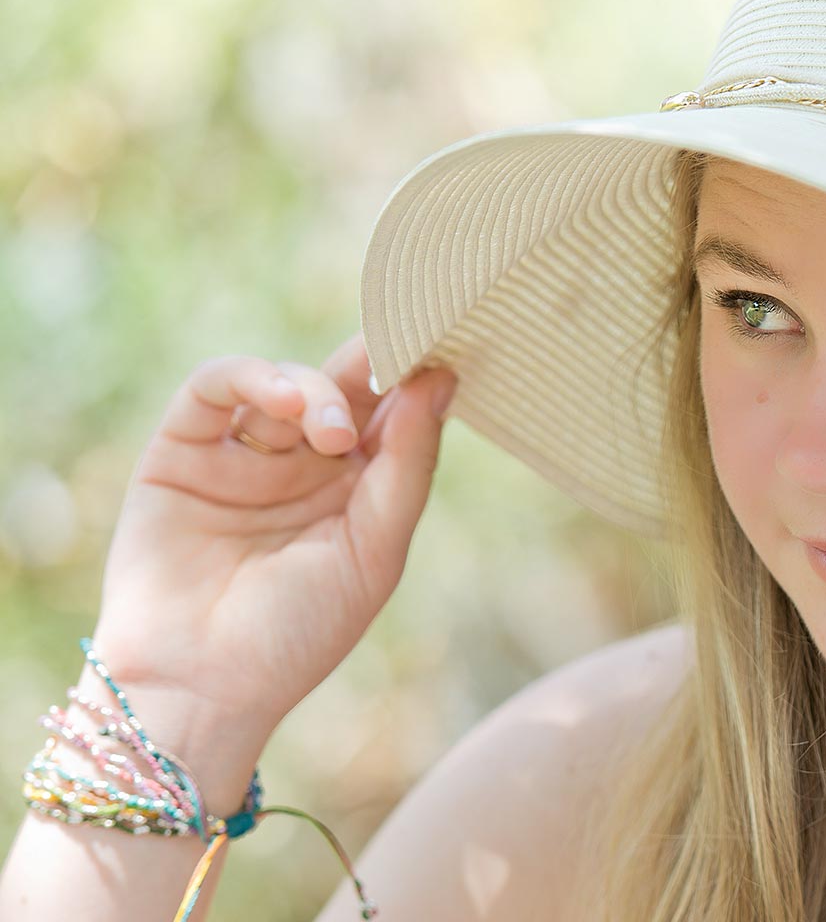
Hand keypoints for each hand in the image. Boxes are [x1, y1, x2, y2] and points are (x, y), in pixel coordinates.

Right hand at [85, 331, 457, 743]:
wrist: (199, 687)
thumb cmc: (297, 633)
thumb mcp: (375, 551)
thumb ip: (407, 466)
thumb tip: (440, 378)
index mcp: (358, 487)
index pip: (393, 412)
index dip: (415, 375)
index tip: (441, 342)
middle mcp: (303, 464)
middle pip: (343, 386)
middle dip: (369, 366)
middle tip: (391, 364)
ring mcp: (242, 453)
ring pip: (285, 381)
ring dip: (313, 389)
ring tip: (329, 429)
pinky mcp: (181, 451)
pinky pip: (212, 388)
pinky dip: (249, 377)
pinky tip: (282, 401)